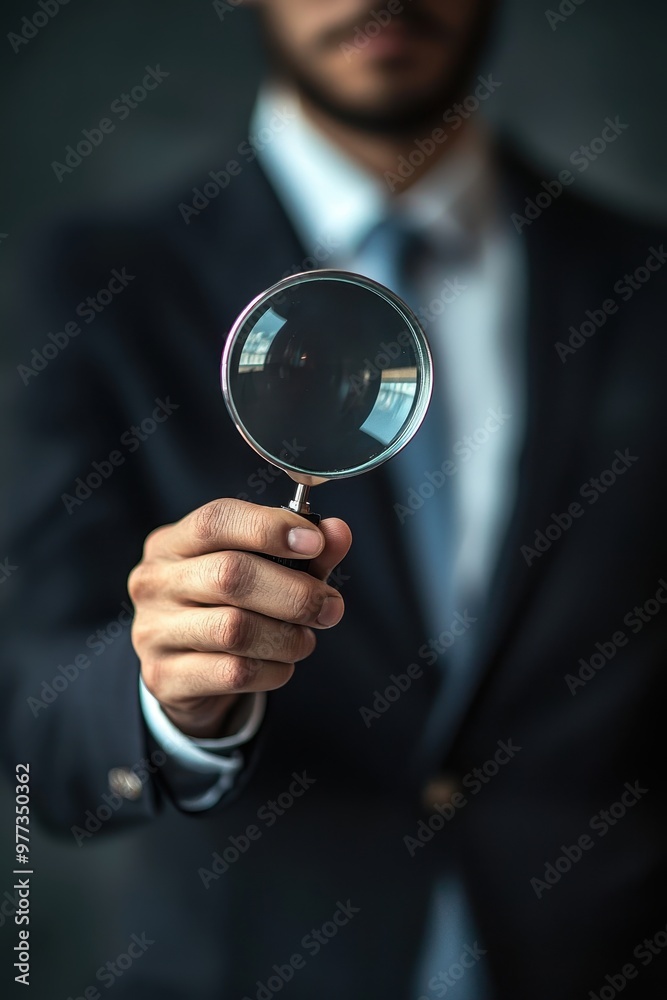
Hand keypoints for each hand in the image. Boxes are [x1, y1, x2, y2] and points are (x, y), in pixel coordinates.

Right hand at [128, 498, 351, 737]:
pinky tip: (283, 664)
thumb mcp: (262, 569)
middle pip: (230, 575)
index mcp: (173, 542)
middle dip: (294, 592)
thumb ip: (302, 550)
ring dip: (287, 635)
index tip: (315, 542)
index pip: (216, 521)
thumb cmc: (226, 605)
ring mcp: (153, 631)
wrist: (181, 670)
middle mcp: (155, 581)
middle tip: (329, 606)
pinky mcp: (164, 677)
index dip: (269, 527)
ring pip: (234, 629)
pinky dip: (273, 669)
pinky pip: (234, 673)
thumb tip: (338, 531)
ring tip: (305, 638)